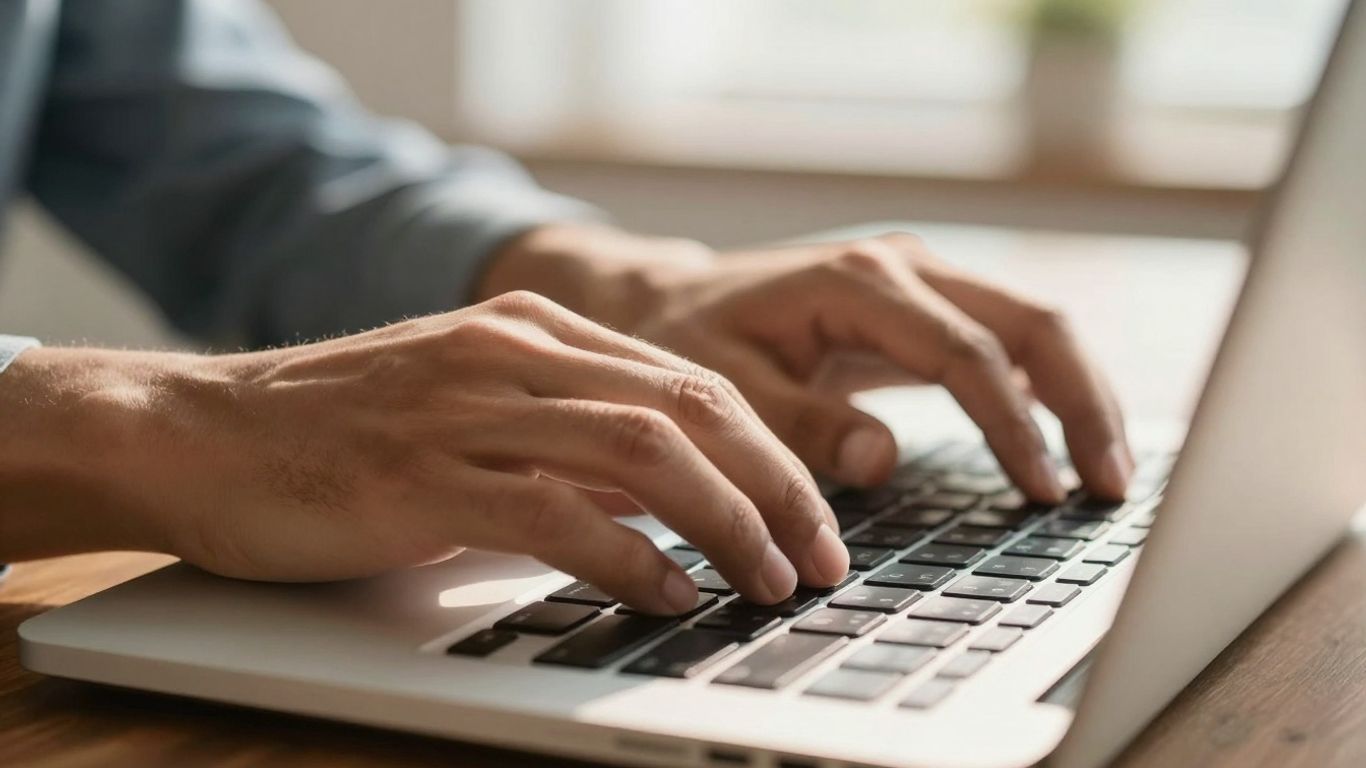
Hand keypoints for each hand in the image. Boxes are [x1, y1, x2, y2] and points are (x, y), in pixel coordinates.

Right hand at [0, 295, 849, 612]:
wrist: (198, 431)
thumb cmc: (336, 434)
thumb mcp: (470, 413)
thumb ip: (564, 442)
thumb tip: (664, 502)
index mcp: (535, 332)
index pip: (692, 381)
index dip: (771, 451)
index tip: (814, 517)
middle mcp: (513, 354)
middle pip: (691, 407)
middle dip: (775, 487)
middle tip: (821, 558)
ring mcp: (468, 407)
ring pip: (643, 452)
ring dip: (724, 522)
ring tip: (765, 582)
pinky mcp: (422, 473)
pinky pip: (556, 511)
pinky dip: (629, 557)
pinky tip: (669, 594)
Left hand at [486, 226, 1131, 500]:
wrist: (669, 301)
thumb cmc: (689, 344)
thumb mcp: (723, 389)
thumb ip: (799, 424)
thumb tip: (882, 458)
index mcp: (859, 284)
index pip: (967, 353)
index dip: (1014, 425)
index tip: (1045, 492)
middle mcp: (904, 267)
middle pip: (1032, 324)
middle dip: (1082, 404)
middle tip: (1111, 486)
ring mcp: (922, 278)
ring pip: (1035, 325)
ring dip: (1080, 396)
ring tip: (1110, 472)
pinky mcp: (927, 303)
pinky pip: (1010, 339)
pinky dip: (1050, 388)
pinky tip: (1070, 440)